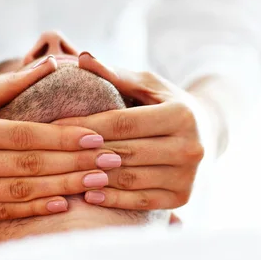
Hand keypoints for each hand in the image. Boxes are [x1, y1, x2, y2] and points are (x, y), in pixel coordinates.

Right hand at [0, 56, 120, 222]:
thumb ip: (12, 83)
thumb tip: (55, 61)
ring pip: (21, 192)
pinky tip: (65, 203)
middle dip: (75, 163)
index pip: (24, 136)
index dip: (63, 137)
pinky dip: (36, 209)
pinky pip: (4, 212)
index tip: (98, 136)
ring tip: (99, 181)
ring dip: (64, 187)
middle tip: (112, 160)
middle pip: (28, 166)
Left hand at [54, 52, 204, 210]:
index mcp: (181, 115)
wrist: (208, 133)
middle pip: (124, 152)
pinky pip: (141, 201)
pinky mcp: (183, 198)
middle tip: (52, 152)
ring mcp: (188, 176)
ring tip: (64, 174)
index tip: (54, 125)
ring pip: (130, 179)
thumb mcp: (148, 85)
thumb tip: (82, 58)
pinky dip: (112, 199)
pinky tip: (88, 195)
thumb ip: (116, 75)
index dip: (85, 125)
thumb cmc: (167, 104)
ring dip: (94, 178)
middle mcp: (190, 147)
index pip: (122, 122)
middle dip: (85, 152)